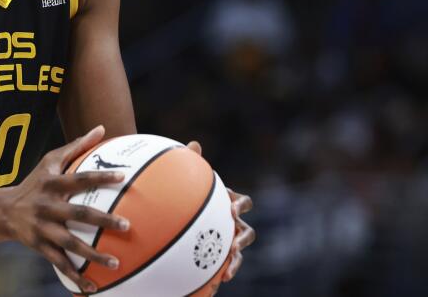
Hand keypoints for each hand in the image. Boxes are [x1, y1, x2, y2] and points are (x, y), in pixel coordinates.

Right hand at [2, 125, 129, 293]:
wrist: (2, 211)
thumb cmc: (34, 182)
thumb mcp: (50, 161)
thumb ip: (76, 145)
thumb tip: (102, 128)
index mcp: (52, 184)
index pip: (79, 178)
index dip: (99, 177)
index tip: (123, 177)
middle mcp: (47, 206)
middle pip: (78, 213)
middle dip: (102, 219)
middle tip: (126, 225)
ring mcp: (43, 228)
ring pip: (70, 243)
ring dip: (92, 254)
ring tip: (115, 263)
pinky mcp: (39, 247)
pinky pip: (59, 263)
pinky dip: (75, 276)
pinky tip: (92, 287)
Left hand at [186, 141, 255, 281]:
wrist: (180, 210)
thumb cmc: (187, 190)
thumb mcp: (189, 177)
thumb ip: (191, 161)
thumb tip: (194, 144)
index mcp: (229, 202)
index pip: (244, 202)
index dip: (241, 205)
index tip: (232, 209)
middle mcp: (232, 223)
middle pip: (247, 232)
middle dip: (243, 239)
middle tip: (234, 246)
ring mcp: (226, 240)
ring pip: (237, 254)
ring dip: (235, 263)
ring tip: (226, 274)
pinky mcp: (216, 255)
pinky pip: (220, 266)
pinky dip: (217, 276)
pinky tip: (208, 288)